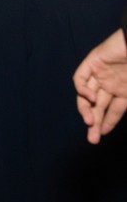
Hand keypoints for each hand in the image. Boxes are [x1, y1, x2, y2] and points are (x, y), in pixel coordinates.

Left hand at [73, 28, 126, 143]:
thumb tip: (120, 115)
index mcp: (125, 90)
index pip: (113, 111)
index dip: (108, 123)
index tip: (101, 136)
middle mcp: (111, 84)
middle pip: (98, 107)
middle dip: (95, 123)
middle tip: (92, 139)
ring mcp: (101, 74)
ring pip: (86, 96)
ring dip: (86, 110)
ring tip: (89, 122)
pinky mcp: (92, 63)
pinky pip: (80, 78)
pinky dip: (82, 89)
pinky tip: (91, 97)